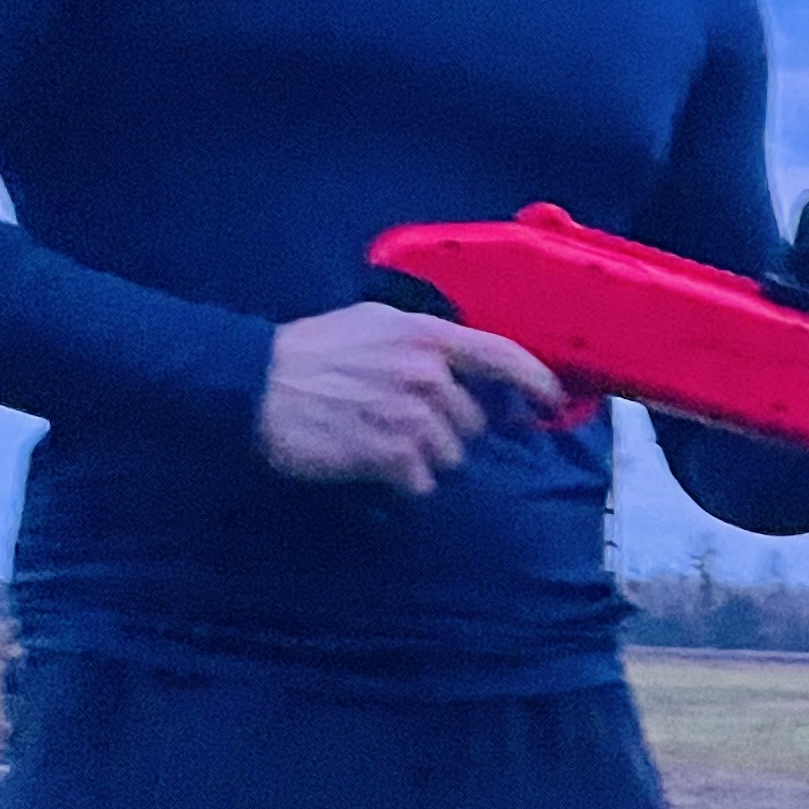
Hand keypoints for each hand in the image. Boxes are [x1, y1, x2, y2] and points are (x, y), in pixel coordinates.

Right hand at [257, 301, 560, 492]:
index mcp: (425, 334)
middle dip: (447, 430)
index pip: (502, 355)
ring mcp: (411, 415)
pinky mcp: (391, 454)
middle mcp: (426, 372)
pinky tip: (369, 464)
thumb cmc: (310, 353)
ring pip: (449, 456)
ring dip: (422, 458)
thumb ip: (423, 341)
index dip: (535, 381)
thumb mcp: (372, 325)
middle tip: (401, 425)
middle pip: (473, 421)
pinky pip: (420, 482)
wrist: (255, 385)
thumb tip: (464, 366)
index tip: (552, 402)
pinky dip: (401, 482)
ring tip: (378, 441)